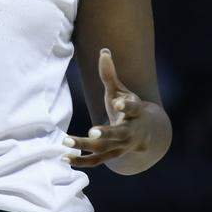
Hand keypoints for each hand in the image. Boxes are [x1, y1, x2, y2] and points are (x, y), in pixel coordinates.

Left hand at [63, 48, 160, 168]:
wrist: (147, 134)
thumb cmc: (128, 107)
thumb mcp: (121, 91)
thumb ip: (110, 74)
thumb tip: (103, 51)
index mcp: (135, 112)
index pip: (133, 107)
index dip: (126, 104)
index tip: (117, 102)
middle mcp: (131, 131)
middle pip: (119, 134)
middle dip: (106, 133)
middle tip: (92, 131)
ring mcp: (122, 146)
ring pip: (105, 149)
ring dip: (86, 146)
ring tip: (65, 142)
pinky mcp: (112, 155)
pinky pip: (96, 161)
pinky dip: (81, 161)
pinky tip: (64, 159)